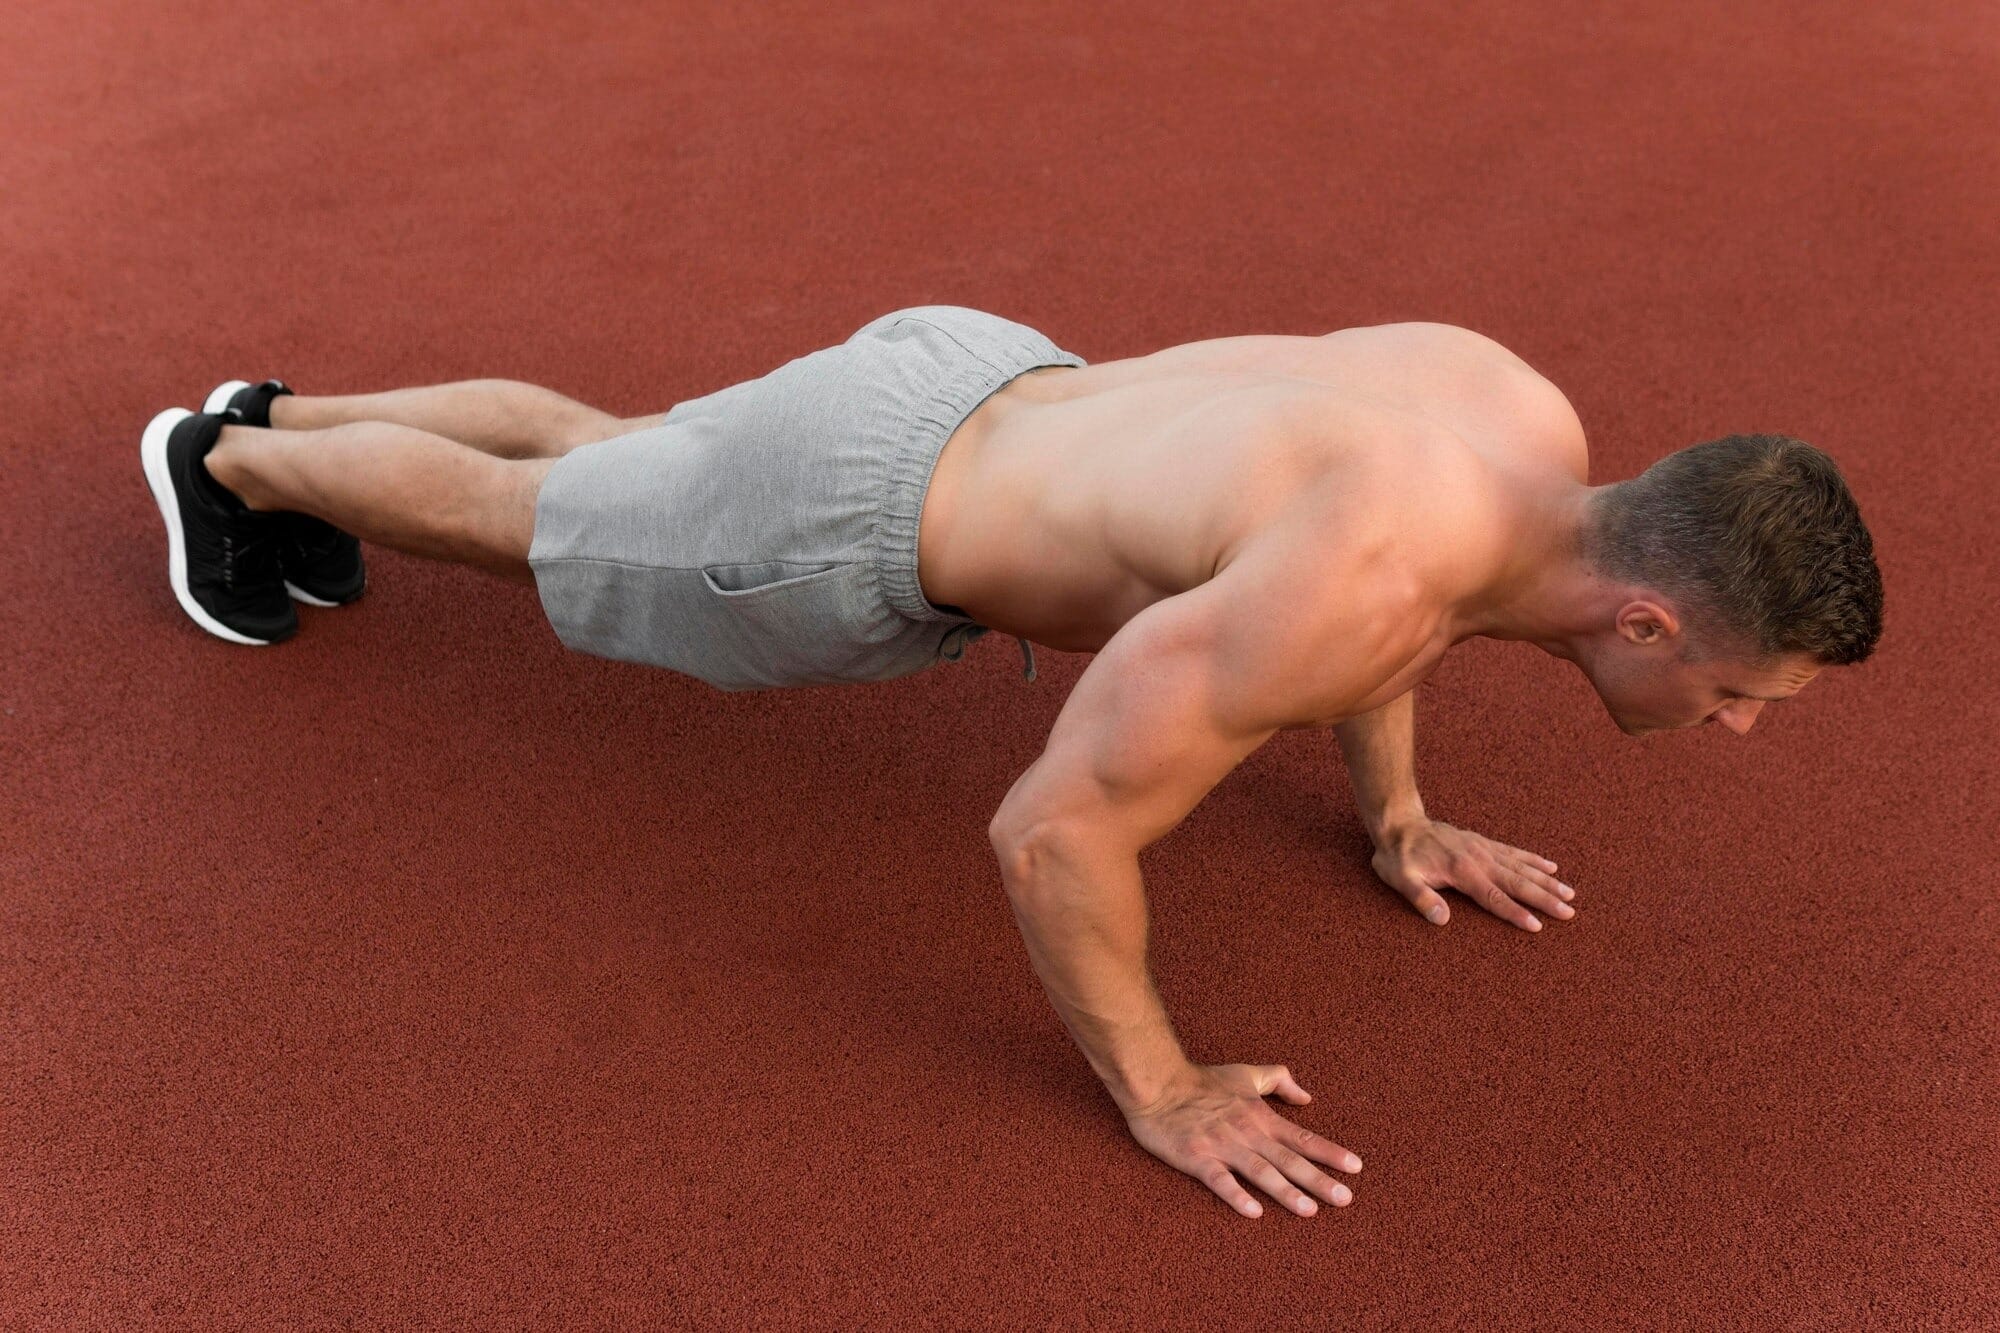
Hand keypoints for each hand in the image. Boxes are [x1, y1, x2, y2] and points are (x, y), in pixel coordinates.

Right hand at [1123, 1062, 1362, 1217]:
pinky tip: (1254, 1212)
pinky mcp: (1196, 1158)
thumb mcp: (1244, 1073)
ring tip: (1310, 1210)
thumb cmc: (1200, 1080)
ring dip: (1286, 1191)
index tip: (1355, 1168)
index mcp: (1259, 1116)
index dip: (1329, 1153)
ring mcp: (1222, 1146)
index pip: (1301, 1137)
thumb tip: (1307, 1096)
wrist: (1157, 1082)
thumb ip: (1277, 1079)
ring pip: (1260, 1171)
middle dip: (1319, 1180)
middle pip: (1289, 1159)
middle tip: (1345, 1199)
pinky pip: (1220, 1180)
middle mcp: (1247, 1133)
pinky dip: (1237, 1195)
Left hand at [1371, 817, 1575, 930]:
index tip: (1537, 926)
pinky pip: (1514, 852)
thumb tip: (1442, 920)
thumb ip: (1421, 898)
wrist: (1400, 824)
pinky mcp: (1483, 843)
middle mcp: (1479, 859)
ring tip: (1570, 894)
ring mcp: (1484, 849)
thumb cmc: (1399, 856)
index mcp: (1462, 872)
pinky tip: (1551, 867)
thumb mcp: (1400, 879)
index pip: (1494, 897)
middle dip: (1545, 898)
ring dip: (1547, 881)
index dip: (1515, 913)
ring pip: (1522, 867)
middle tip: (1569, 913)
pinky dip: (1534, 860)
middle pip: (1518, 882)